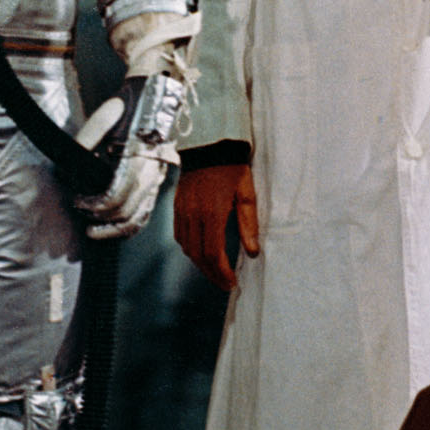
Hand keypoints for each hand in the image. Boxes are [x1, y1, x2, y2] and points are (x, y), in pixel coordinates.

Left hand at [73, 69, 184, 242]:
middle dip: (101, 218)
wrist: (152, 97)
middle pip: (127, 211)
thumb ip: (85, 141)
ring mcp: (156, 179)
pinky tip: (113, 227)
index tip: (78, 202)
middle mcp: (151, 172)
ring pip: (139, 217)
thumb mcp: (102, 118)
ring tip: (94, 231)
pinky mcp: (156, 182)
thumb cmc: (126, 107)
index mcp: (138, 157)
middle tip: (81, 212)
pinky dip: (129, 224)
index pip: (117, 195)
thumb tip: (69, 168)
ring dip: (115, 229)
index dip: (94, 205)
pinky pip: (146, 211)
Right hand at [174, 158, 260, 290]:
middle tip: (225, 284)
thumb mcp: (247, 193)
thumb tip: (253, 252)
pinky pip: (180, 236)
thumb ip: (249, 224)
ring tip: (216, 272)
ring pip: (187, 248)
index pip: (214, 253)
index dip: (222, 272)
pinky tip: (202, 254)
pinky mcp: (176, 208)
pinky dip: (190, 250)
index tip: (232, 282)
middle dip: (212, 274)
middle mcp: (193, 215)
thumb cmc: (232, 168)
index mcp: (212, 212)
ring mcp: (182, 211)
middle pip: (198, 256)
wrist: (208, 146)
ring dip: (201, 265)